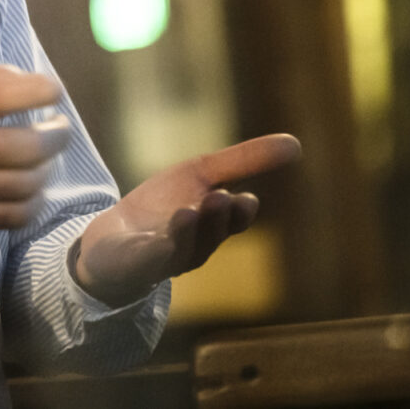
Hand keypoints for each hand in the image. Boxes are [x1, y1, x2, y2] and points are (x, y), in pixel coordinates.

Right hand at [0, 65, 70, 233]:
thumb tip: (28, 81)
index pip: (6, 96)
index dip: (42, 91)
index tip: (53, 91)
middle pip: (29, 146)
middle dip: (57, 135)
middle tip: (60, 128)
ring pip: (29, 182)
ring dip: (48, 167)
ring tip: (46, 158)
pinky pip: (16, 216)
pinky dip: (35, 201)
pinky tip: (34, 188)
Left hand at [73, 134, 301, 306]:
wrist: (113, 239)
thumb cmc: (164, 207)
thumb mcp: (200, 175)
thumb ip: (244, 161)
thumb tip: (297, 144)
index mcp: (212, 227)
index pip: (233, 221)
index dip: (239, 213)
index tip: (244, 200)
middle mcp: (192, 247)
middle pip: (210, 236)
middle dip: (216, 220)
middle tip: (220, 198)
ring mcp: (161, 259)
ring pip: (180, 251)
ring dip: (186, 232)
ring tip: (187, 211)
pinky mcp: (132, 265)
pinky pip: (144, 261)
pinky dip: (151, 250)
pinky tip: (153, 237)